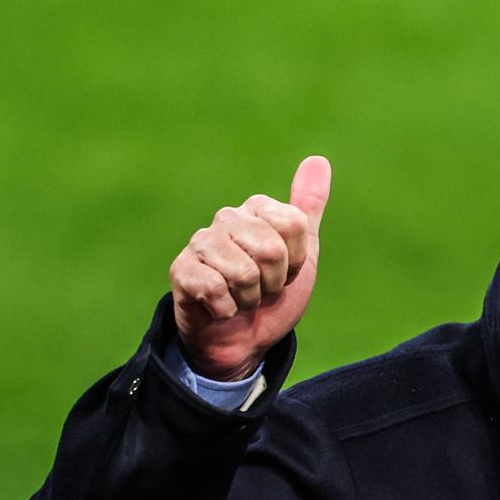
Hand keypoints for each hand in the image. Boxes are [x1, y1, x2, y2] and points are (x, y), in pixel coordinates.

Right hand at [169, 157, 331, 379]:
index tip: (285, 271)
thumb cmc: (272, 294)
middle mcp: (227, 218)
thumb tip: (318, 160)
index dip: (295, 260)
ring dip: (250, 298)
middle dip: (273, 283)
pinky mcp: (181, 270)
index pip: (293, 225)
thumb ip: (309, 207)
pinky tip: (220, 308)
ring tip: (242, 298)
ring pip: (243, 272)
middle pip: (270, 250)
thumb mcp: (302, 252)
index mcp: (258, 209)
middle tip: (262, 289)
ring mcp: (201, 242)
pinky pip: (214, 288)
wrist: (245, 339)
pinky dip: (227, 310)